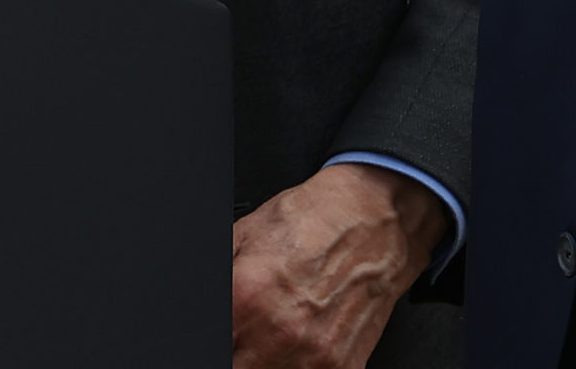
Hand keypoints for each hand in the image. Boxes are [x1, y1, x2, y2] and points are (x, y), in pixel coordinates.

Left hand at [230, 164, 448, 368]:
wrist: (376, 221)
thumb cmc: (316, 220)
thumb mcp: (244, 234)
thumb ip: (220, 276)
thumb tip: (199, 306)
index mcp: (246, 296)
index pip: (212, 344)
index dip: (217, 337)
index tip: (227, 330)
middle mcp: (279, 332)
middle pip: (238, 365)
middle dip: (238, 352)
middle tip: (244, 336)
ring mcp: (313, 356)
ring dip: (262, 361)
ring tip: (270, 338)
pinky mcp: (341, 368)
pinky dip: (296, 365)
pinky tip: (298, 344)